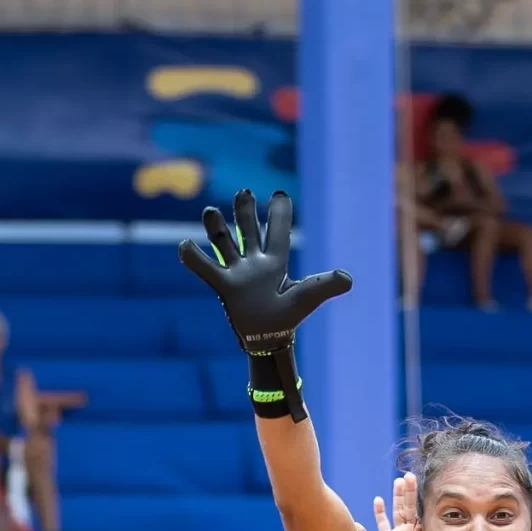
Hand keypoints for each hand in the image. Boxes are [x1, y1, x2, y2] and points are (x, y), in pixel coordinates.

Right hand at [178, 189, 351, 354]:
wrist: (267, 338)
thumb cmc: (288, 316)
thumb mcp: (309, 296)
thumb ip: (325, 285)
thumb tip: (347, 279)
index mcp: (277, 260)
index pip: (278, 230)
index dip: (279, 212)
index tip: (278, 195)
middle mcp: (255, 262)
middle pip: (248, 230)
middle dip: (245, 212)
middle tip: (243, 192)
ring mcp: (237, 273)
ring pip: (225, 244)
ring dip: (217, 228)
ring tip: (210, 211)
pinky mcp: (223, 287)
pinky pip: (207, 270)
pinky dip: (195, 259)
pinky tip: (184, 244)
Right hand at [371, 473, 432, 530]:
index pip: (422, 509)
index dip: (421, 496)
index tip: (422, 482)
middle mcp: (412, 530)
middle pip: (410, 506)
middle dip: (409, 491)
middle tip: (409, 476)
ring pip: (398, 511)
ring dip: (397, 496)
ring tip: (398, 481)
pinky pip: (383, 524)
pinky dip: (379, 513)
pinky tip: (378, 500)